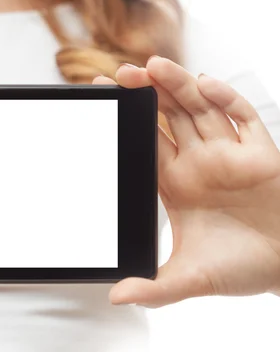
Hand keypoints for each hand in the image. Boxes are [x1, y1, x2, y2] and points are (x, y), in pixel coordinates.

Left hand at [94, 56, 279, 306]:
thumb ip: (155, 288)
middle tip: (120, 75)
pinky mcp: (261, 153)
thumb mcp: (191, 278)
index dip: (125, 123)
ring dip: (178, 86)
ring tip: (152, 65)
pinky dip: (226, 99)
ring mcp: (229, 154)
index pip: (143, 143)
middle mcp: (198, 162)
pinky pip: (243, 118)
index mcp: (175, 183)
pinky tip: (206, 84)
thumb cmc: (241, 267)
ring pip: (199, 110)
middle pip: (166, 118)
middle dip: (146, 95)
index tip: (102, 102)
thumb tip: (116, 297)